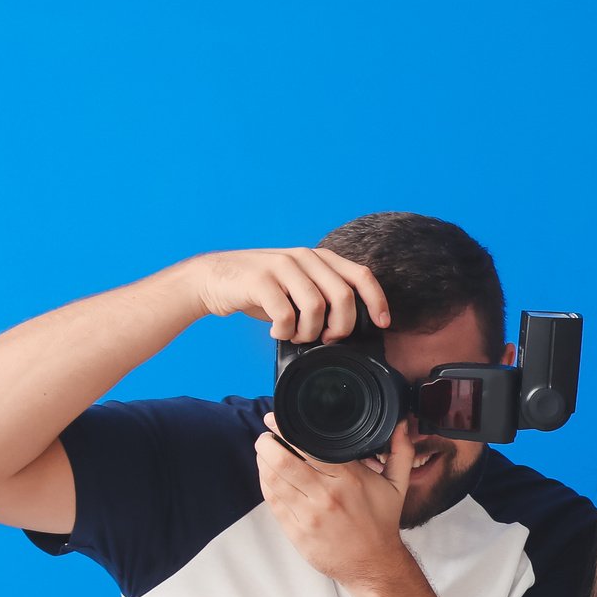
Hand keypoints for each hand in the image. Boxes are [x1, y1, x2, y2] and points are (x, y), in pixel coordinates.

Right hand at [174, 248, 387, 344]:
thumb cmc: (262, 290)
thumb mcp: (298, 288)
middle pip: (343, 296)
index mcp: (319, 258)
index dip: (377, 301)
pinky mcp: (260, 279)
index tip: (383, 323)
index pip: (362, 275)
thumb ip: (325, 296)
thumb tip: (353, 326)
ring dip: (309, 332)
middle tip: (326, 339)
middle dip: (341, 327)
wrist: (213, 279)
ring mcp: (281, 266)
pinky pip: (286, 314)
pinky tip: (278, 332)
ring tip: (296, 335)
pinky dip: (285, 331)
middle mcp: (304, 257)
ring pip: (316, 308)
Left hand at [257, 415, 413, 588]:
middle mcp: (327, 496)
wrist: (374, 565)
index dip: (287, 430)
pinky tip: (267, 476)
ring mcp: (309, 515)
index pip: (310, 447)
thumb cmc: (382, 523)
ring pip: (272, 480)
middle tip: (266, 436)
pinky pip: (272, 502)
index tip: (277, 419)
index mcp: (349, 479)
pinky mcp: (297, 531)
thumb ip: (401, 451)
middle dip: (267, 443)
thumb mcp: (398, 486)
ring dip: (262, 462)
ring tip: (264, 452)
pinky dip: (265, 484)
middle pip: (283, 461)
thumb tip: (402, 423)